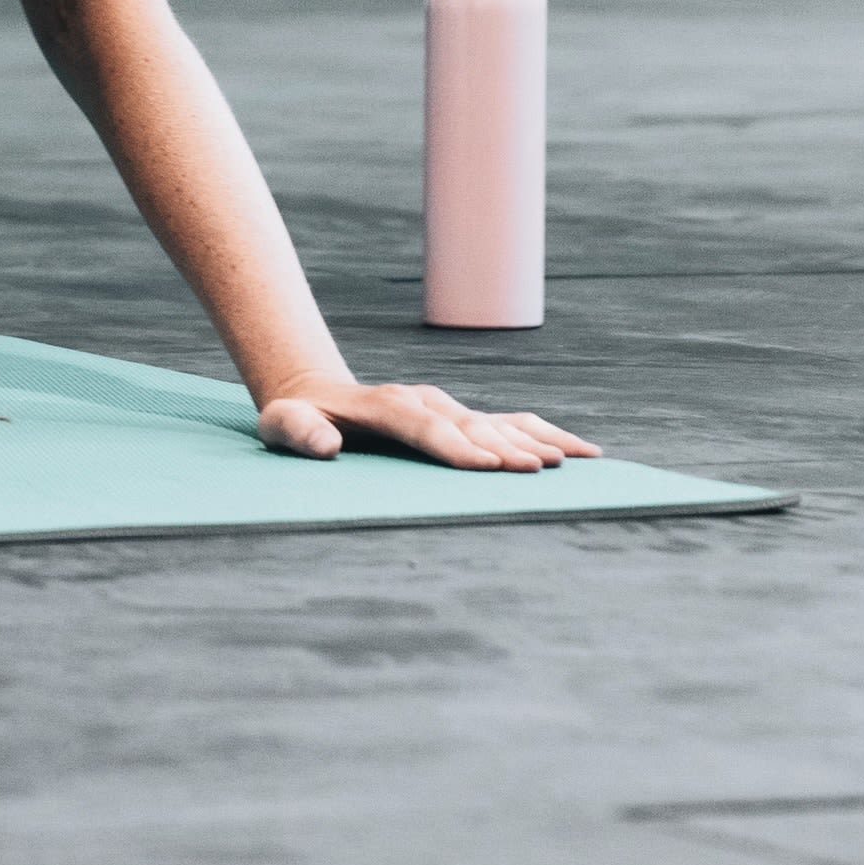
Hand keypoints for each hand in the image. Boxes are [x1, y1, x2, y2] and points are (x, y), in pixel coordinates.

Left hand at [254, 374, 598, 473]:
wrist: (314, 394)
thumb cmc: (297, 419)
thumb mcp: (282, 426)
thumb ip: (300, 434)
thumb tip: (326, 446)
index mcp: (386, 405)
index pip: (425, 427)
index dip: (455, 446)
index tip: (486, 464)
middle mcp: (425, 402)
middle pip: (471, 425)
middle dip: (505, 447)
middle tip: (540, 470)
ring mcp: (447, 407)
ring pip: (500, 422)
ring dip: (536, 440)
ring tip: (576, 459)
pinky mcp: (461, 418)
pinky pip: (510, 423)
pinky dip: (546, 435)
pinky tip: (581, 451)